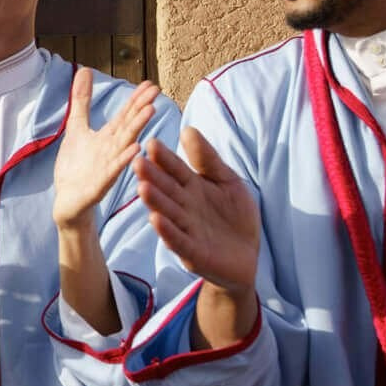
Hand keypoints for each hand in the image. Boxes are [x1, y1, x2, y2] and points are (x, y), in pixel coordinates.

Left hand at [53, 71, 159, 229]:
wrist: (67, 202)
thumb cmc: (77, 166)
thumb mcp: (77, 128)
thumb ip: (82, 100)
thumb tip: (85, 70)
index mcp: (109, 138)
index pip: (125, 115)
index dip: (136, 99)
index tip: (151, 83)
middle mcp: (112, 150)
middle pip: (128, 126)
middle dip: (141, 109)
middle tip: (156, 92)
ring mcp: (107, 167)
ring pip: (124, 145)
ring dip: (136, 129)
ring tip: (149, 112)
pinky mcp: (99, 184)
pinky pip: (113, 171)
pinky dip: (123, 160)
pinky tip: (135, 149)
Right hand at [135, 129, 260, 294]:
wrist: (247, 256)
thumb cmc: (234, 216)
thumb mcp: (227, 181)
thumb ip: (208, 159)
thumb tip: (188, 129)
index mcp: (191, 187)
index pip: (175, 169)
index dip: (165, 158)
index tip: (152, 143)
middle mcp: (184, 207)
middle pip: (166, 189)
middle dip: (152, 177)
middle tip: (138, 162)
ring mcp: (186, 229)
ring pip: (167, 213)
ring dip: (155, 201)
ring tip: (143, 187)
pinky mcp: (192, 253)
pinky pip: (178, 240)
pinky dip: (167, 231)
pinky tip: (156, 219)